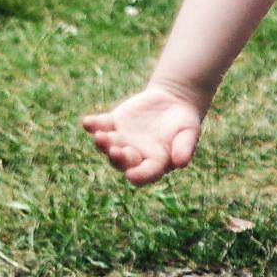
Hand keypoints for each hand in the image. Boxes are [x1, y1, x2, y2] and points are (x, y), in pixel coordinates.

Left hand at [80, 77, 206, 183]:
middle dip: (117, 157)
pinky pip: (101, 126)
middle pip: (122, 161)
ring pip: (109, 145)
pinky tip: (87, 122)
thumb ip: (185, 147)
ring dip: (103, 143)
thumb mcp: (189, 132)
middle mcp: (134, 156)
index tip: (131, 174)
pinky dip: (93, 124)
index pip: (144, 174)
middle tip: (115, 150)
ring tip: (99, 136)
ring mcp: (121, 140)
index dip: (138, 175)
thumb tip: (181, 163)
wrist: (173, 101)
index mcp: (153, 164)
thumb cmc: (184, 122)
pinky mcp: (114, 123)